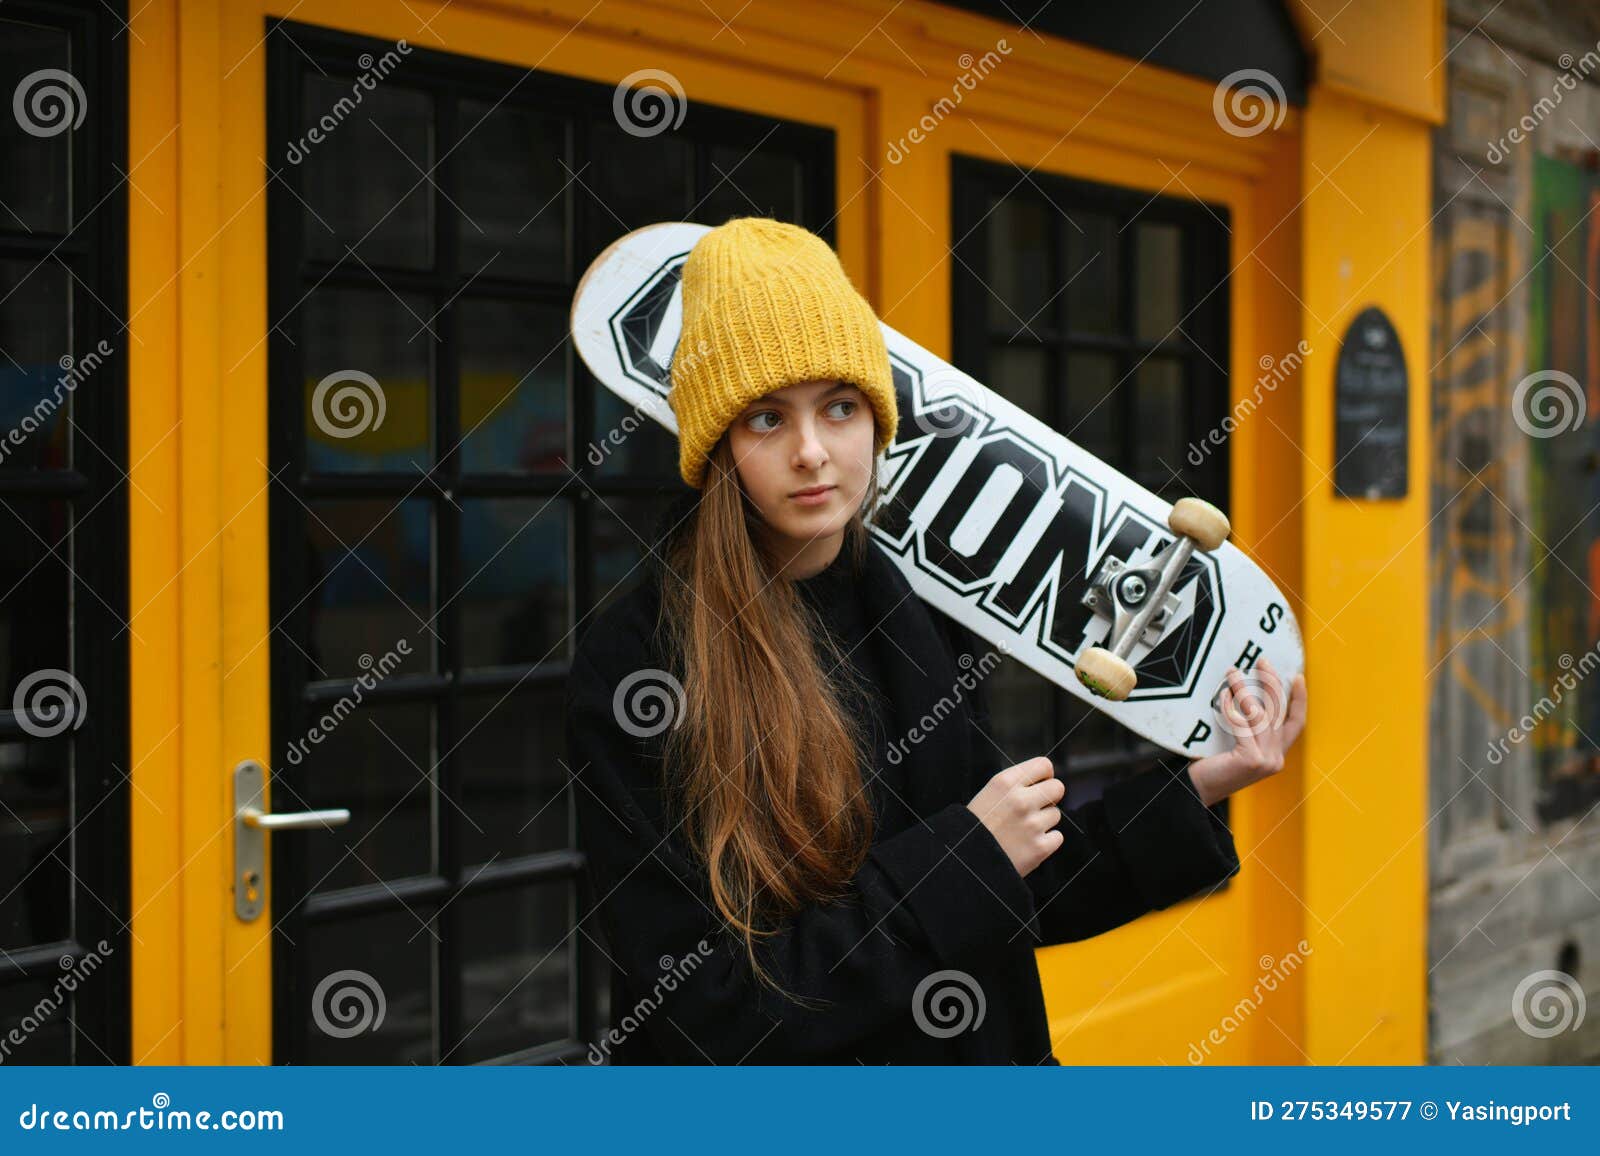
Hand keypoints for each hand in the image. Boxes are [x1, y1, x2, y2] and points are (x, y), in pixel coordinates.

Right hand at [966, 756, 1065, 876]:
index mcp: (1005, 783)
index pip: (1043, 765)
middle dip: (1050, 797)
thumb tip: (1043, 780)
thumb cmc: (976, 827)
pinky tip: (1028, 844)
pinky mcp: (1040, 847)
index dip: (1045, 775)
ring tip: (1023, 830)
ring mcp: (1032, 824)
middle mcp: (1020, 800)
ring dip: (1044, 822)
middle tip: (1037, 807)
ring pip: (1056, 814)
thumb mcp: (988, 794)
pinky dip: (1046, 842)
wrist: (966, 861)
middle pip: (1057, 788)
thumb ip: (1014, 784)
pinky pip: (1057, 837)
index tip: (1040, 784)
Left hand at [1186, 656, 1306, 806]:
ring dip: (1244, 689)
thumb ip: (1249, 728)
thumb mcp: (1237, 745)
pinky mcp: (1251, 759)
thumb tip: (1246, 694)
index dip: (1299, 700)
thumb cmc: (1212, 766)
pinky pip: (1241, 724)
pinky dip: (1231, 707)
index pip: (1296, 724)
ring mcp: (1266, 761)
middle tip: (1262, 661)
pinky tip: (1223, 695)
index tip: (1297, 676)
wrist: (1196, 790)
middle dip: (1272, 683)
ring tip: (1232, 672)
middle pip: (1278, 713)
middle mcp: (1275, 759)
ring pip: (1258, 714)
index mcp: (1276, 755)